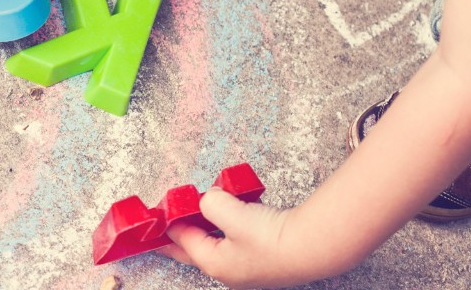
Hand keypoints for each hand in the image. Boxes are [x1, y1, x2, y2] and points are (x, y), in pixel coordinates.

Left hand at [160, 187, 313, 288]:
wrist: (313, 247)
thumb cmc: (273, 238)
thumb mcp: (231, 213)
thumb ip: (210, 203)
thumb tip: (209, 200)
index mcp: (215, 263)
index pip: (183, 242)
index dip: (168, 226)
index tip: (157, 217)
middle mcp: (230, 270)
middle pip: (196, 249)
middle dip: (180, 236)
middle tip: (165, 228)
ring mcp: (247, 267)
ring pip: (217, 243)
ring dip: (206, 228)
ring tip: (195, 214)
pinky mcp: (264, 258)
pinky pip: (236, 239)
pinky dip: (228, 226)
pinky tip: (233, 211)